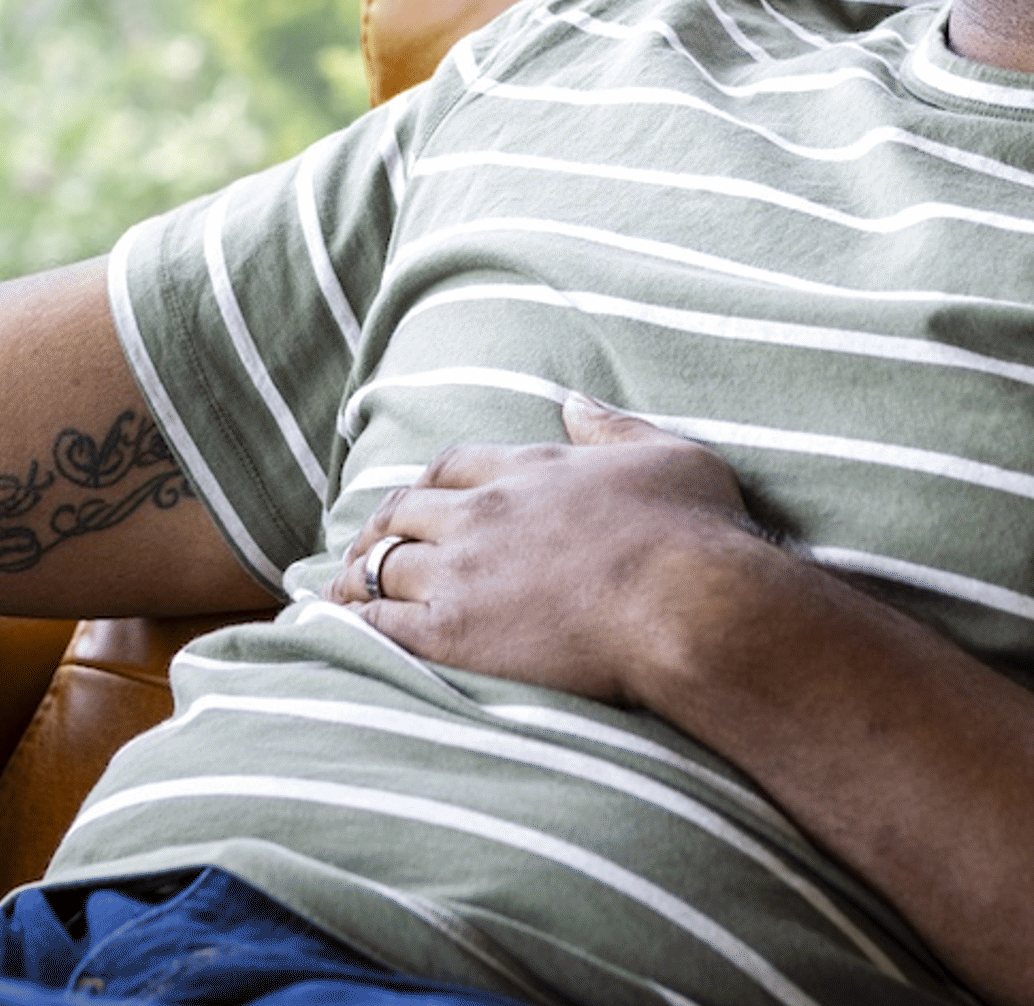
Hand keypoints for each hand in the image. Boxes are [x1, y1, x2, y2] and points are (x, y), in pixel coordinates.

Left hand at [322, 392, 783, 704]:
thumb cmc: (692, 532)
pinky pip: (382, 622)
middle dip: (381, 526)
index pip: (455, 465)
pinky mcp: (454, 633)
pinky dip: (355, 620)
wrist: (686, 604)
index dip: (429, 483)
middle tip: (364, 545)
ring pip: (384, 563)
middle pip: (407, 510)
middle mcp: (484, 512)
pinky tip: (341, 628)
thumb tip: (575, 401)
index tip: (419, 499)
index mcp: (530, 468)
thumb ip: (613, 429)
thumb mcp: (668, 454)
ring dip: (359, 574)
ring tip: (340, 590)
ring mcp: (463, 572)